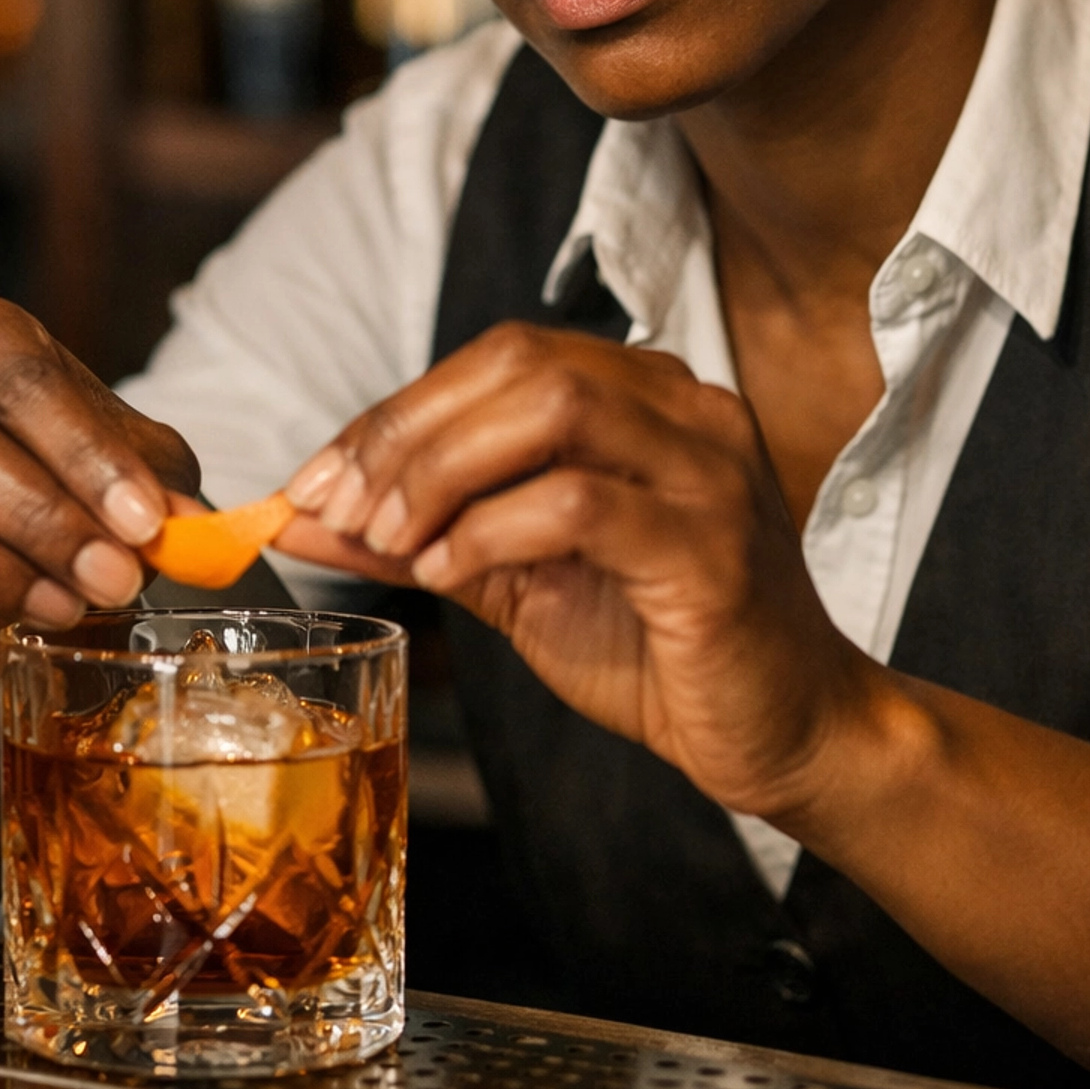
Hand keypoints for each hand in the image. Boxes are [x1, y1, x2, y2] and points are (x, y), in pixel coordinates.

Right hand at [0, 294, 200, 696]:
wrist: (17, 583)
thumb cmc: (77, 496)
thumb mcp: (136, 474)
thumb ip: (157, 484)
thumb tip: (182, 522)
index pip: (18, 376)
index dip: (84, 452)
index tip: (144, 521)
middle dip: (41, 518)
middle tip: (114, 578)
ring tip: (58, 609)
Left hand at [279, 323, 874, 821]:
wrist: (786, 732)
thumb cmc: (660, 649)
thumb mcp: (518, 579)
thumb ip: (422, 534)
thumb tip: (302, 514)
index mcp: (644, 398)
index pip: (501, 356)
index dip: (396, 409)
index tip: (316, 478)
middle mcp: (685, 409)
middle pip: (521, 363)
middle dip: (406, 431)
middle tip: (339, 506)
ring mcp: (708, 470)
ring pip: (554, 409)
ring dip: (444, 468)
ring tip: (391, 536)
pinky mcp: (711, 547)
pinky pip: (581, 503)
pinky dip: (494, 529)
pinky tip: (450, 571)